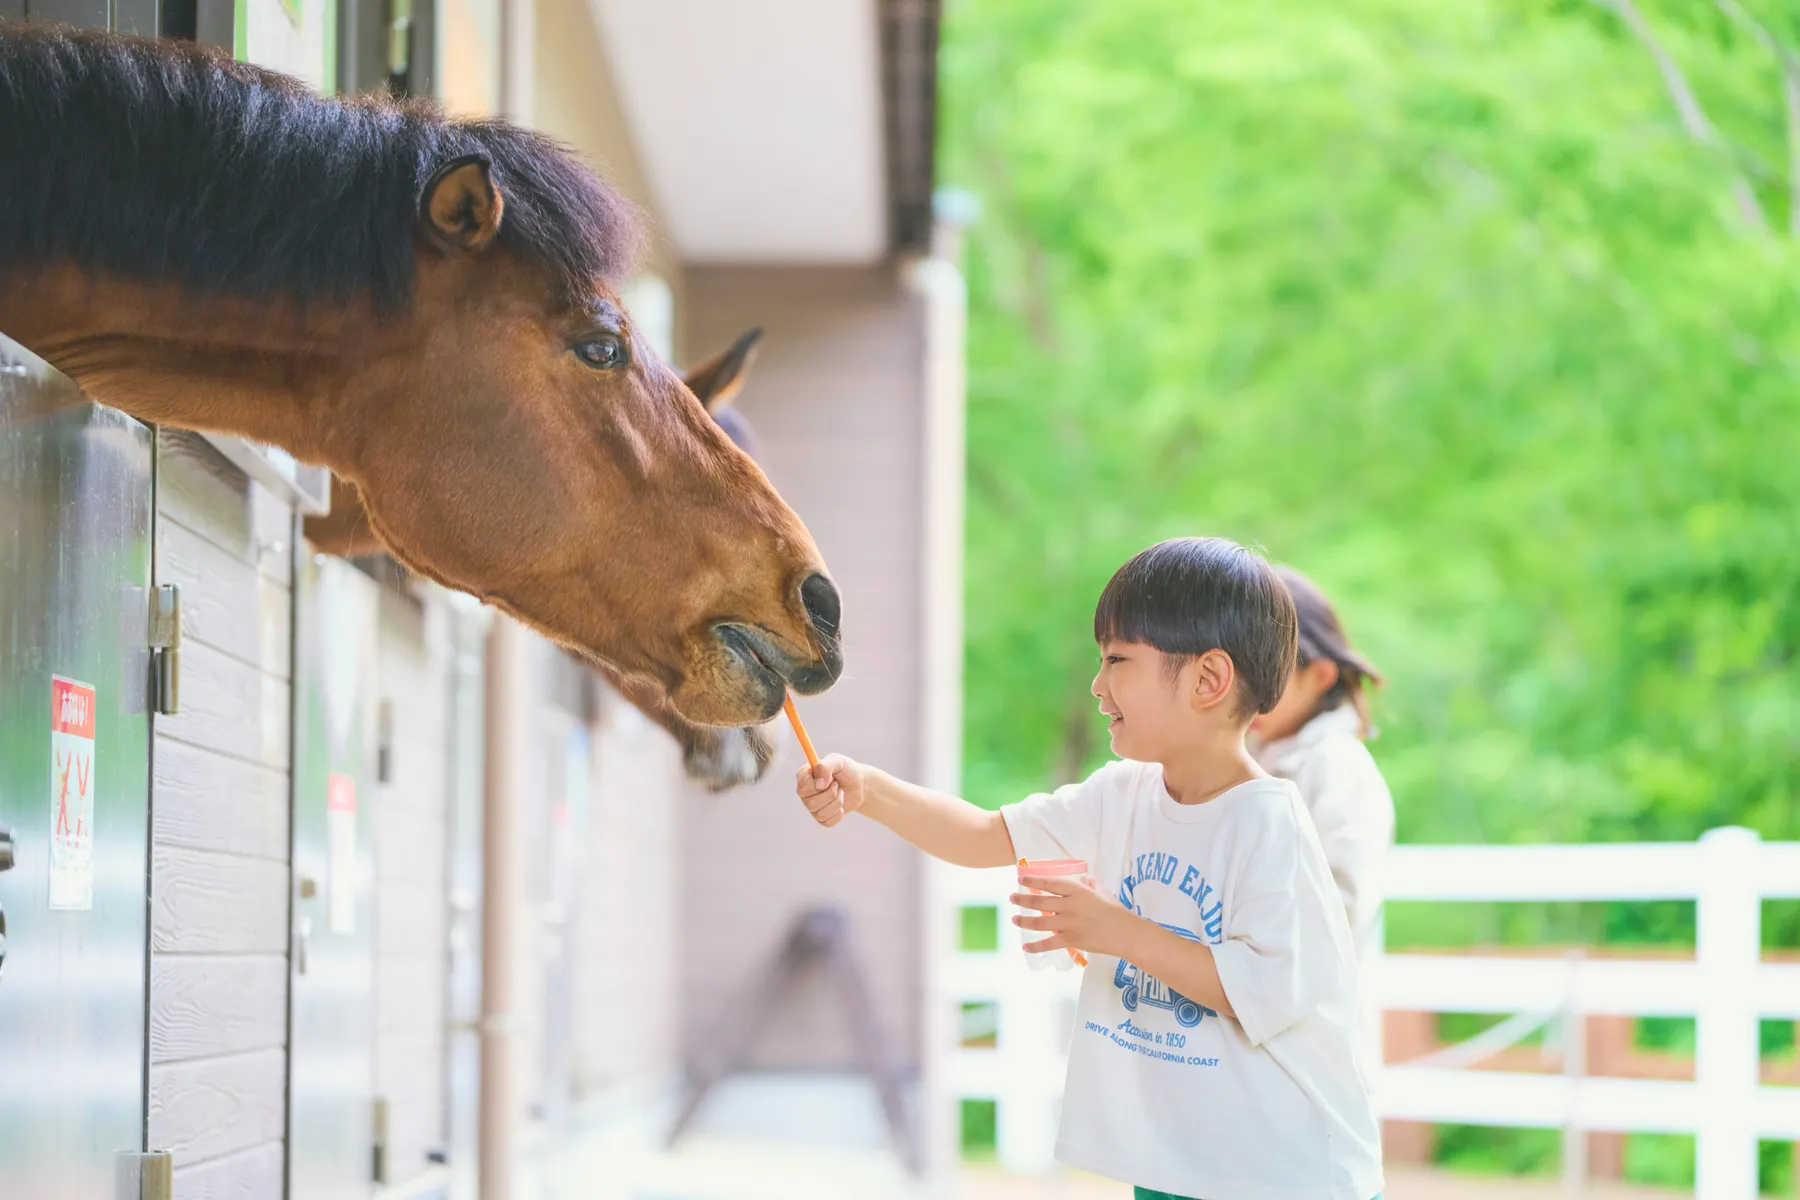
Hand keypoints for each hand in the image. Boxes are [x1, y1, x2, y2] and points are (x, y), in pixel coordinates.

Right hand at [795, 753, 866, 827]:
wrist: (860, 784)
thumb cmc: (846, 770)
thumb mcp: (838, 761)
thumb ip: (825, 766)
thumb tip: (819, 784)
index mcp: (805, 776)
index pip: (802, 787)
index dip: (816, 786)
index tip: (829, 780)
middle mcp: (805, 792)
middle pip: (810, 803)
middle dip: (830, 794)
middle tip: (837, 784)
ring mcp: (812, 806)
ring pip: (819, 814)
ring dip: (836, 802)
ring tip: (841, 793)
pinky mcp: (821, 817)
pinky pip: (827, 822)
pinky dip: (838, 814)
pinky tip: (841, 805)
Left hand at [1012, 874, 1130, 959]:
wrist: (1124, 932)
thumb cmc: (1115, 910)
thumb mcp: (1103, 891)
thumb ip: (1091, 884)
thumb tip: (1085, 879)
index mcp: (1077, 892)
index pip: (1050, 884)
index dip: (1034, 881)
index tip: (1021, 879)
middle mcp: (1070, 906)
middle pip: (1040, 902)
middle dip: (1023, 900)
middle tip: (1012, 898)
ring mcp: (1069, 924)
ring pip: (1040, 922)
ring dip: (1024, 921)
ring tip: (1014, 919)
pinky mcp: (1071, 940)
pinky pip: (1049, 944)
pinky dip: (1036, 946)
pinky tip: (1026, 947)